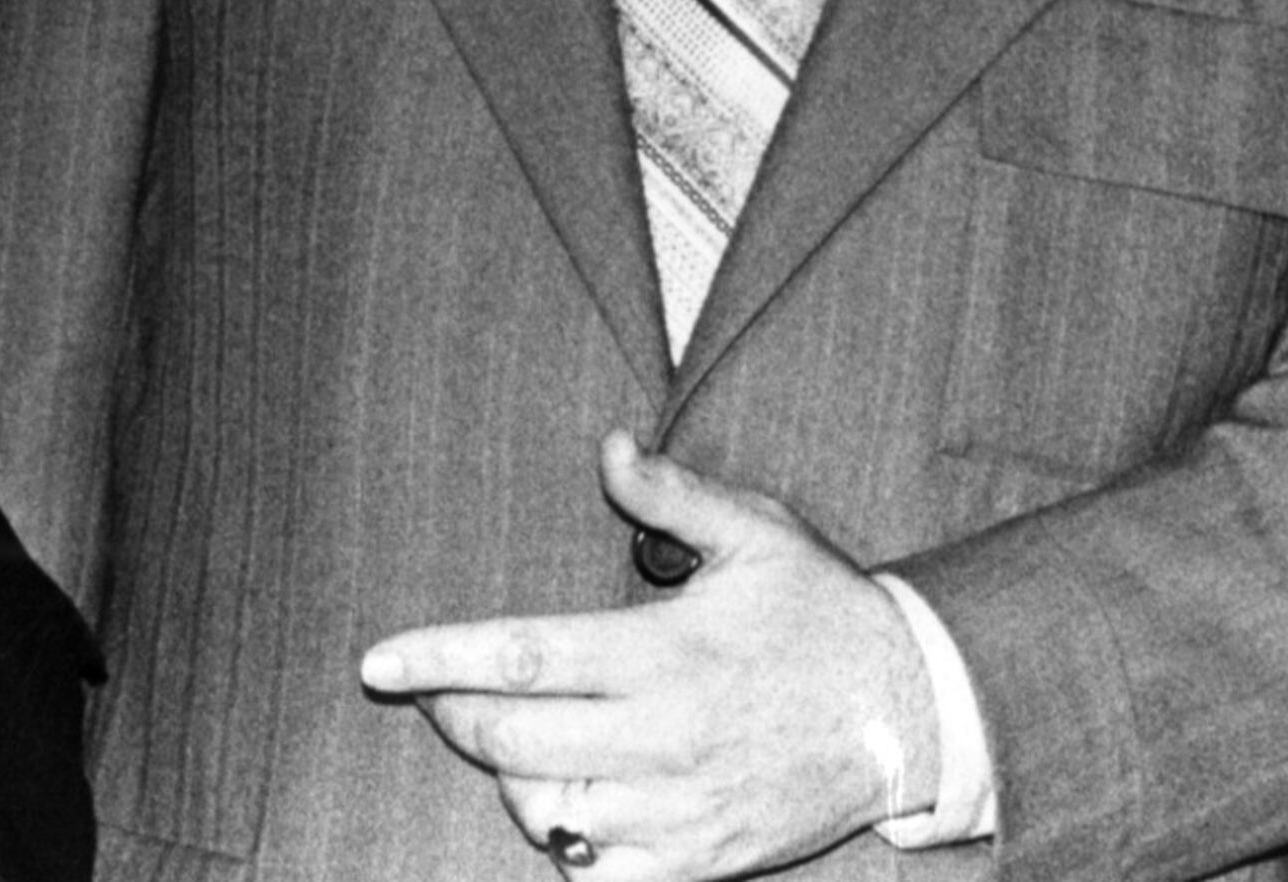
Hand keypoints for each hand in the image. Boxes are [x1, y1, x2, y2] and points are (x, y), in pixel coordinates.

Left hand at [359, 432, 938, 881]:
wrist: (910, 709)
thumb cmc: (821, 611)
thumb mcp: (757, 532)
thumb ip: (672, 495)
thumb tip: (608, 447)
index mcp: (664, 652)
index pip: (521, 657)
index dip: (438, 660)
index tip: (377, 662)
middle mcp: (662, 737)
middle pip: (511, 742)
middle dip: (454, 716)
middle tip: (441, 694)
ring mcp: (678, 809)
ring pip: (544, 811)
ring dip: (506, 778)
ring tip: (510, 741)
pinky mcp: (698, 860)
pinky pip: (597, 873)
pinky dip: (562, 842)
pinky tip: (563, 803)